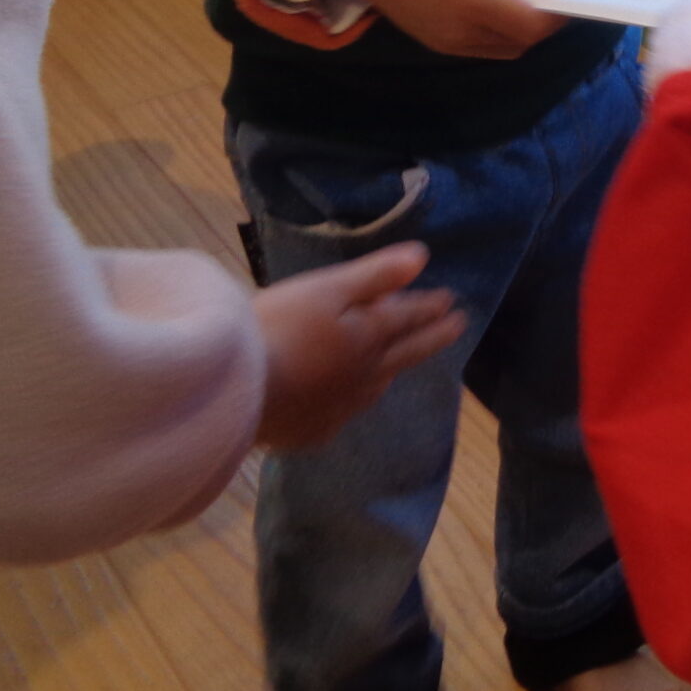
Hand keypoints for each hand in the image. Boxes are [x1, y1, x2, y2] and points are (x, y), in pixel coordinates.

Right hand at [254, 243, 465, 450]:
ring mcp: (338, 408)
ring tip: (399, 364)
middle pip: (406, 353)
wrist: (231, 393)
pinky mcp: (310, 433)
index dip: (431, 307)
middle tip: (458, 326)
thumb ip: (376, 276)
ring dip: (392, 370)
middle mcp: (363, 375)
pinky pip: (340, 415)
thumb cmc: (276, 329)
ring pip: (376, 387)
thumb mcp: (326, 290)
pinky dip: (348, 403)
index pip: (409, 318)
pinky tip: (340, 404)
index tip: (453, 302)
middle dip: (433, 336)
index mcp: (368, 337)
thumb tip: (423, 258)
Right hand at [338, 0, 565, 59]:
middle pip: (522, 41)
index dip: (558, 15)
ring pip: (504, 49)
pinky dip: (498, 34)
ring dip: (521, 31)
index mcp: (478, 3)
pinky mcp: (438, 45)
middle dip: (542, 23)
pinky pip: (482, 47)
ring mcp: (450, 43)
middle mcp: (464, 32)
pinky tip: (496, 7)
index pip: (534, 26)